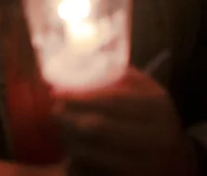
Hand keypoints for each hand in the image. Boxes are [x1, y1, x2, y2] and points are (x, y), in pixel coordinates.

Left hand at [52, 68, 196, 175]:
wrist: (171, 156)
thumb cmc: (146, 113)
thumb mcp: (142, 88)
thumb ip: (114, 73)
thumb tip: (72, 60)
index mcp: (157, 109)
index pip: (111, 101)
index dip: (78, 96)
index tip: (56, 92)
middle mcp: (155, 140)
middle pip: (94, 128)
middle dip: (66, 116)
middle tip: (54, 110)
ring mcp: (141, 166)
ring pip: (85, 152)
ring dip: (66, 137)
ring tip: (63, 127)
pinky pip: (84, 171)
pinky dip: (72, 159)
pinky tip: (75, 147)